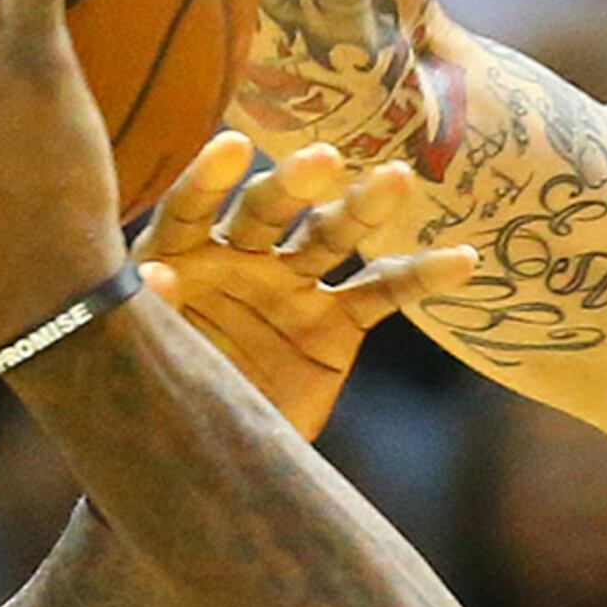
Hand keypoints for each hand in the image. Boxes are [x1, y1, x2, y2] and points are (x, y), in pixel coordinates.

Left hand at [134, 135, 474, 438]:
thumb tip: (157, 275)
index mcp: (180, 255)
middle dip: (296, 185)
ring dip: (364, 208)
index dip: (210, 179)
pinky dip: (421, 277)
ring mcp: (293, 286)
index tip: (234, 148)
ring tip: (398, 180)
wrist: (209, 458)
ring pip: (330, 238)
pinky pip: (383, 295)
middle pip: (268, 212)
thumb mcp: (145, 359)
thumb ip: (152, 315)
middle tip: (325, 160)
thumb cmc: (158, 398)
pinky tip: (461, 259)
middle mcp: (240, 258)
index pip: (192, 209)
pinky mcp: (338, 323)